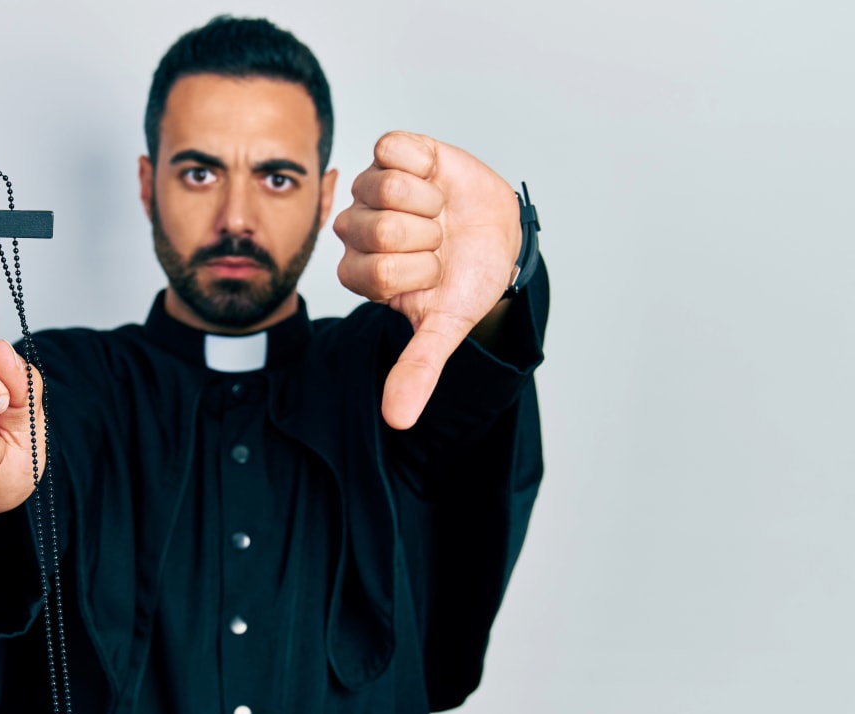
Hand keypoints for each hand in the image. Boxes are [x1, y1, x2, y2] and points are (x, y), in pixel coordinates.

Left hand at [333, 131, 519, 429]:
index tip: (433, 273)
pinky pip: (392, 149)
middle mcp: (356, 229)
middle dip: (425, 237)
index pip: (375, 271)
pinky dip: (424, 165)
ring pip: (384, 188)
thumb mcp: (445, 326)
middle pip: (378, 228)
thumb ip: (418, 368)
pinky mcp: (390, 153)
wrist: (499, 233)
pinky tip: (434, 179)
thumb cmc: (465, 279)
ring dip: (428, 202)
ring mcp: (369, 188)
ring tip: (439, 212)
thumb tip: (398, 421)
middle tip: (438, 241)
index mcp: (359, 272)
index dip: (417, 271)